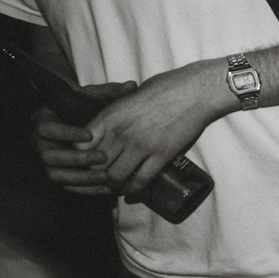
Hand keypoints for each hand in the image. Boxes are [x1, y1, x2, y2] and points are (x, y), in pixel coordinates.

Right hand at [31, 83, 131, 195]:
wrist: (82, 124)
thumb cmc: (86, 108)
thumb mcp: (95, 98)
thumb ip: (110, 93)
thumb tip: (131, 85)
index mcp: (43, 121)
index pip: (45, 128)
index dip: (65, 133)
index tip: (90, 135)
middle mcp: (40, 143)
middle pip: (48, 156)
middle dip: (76, 158)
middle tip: (103, 157)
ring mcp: (48, 162)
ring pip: (56, 175)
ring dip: (81, 177)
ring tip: (106, 176)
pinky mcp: (59, 175)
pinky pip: (67, 188)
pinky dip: (86, 190)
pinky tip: (107, 189)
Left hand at [83, 64, 225, 199]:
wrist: (198, 91)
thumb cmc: (167, 87)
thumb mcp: (131, 95)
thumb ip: (117, 113)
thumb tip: (107, 126)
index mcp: (111, 115)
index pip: (81, 145)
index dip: (80, 156)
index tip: (87, 159)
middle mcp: (122, 132)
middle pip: (96, 163)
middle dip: (95, 174)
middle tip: (100, 177)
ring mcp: (142, 145)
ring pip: (115, 176)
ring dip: (114, 184)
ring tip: (117, 184)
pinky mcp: (162, 155)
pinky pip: (141, 180)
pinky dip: (134, 189)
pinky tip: (133, 190)